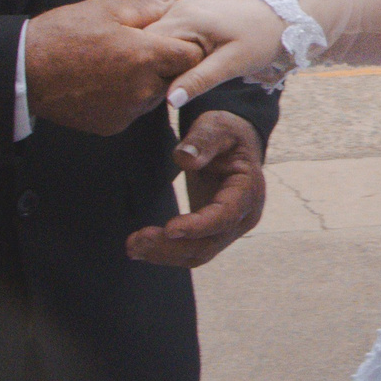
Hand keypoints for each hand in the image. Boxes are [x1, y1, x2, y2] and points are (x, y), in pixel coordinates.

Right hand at [26, 0, 203, 135]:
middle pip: (174, 78)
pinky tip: (103, 83)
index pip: (192, 57)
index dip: (185, 46)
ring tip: (117, 65)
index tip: (170, 39)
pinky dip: (126, 99)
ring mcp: (127, 111)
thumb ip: (145, 8)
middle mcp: (142, 89)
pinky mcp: (112, 125)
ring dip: (145, 82)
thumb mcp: (104, 10)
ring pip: (153, 96)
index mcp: (146, 57)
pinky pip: (132, 110)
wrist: (24, 71)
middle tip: (138, 50)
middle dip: (164, 65)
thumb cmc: (62, 35)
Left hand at [127, 109, 266, 267]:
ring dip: (165, 254)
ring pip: (199, 254)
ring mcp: (229, 228)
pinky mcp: (213, 233)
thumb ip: (203, 141)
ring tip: (132, 247)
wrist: (234, 144)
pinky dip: (167, 252)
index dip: (198, 226)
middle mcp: (243, 216)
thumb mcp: (216, 126)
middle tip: (135, 241)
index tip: (170, 229)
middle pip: (208, 244)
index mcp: (248, 190)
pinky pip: (192, 251)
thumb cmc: (226, 134)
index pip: (225, 215)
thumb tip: (185, 159)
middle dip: (171, 246)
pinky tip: (142, 248)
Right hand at [149, 0, 289, 107]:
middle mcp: (178, 8)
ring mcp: (181, 9)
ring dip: (159, 59)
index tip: (157, 89)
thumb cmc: (262, 39)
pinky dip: (168, 51)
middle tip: (166, 88)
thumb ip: (199, 80)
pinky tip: (179, 66)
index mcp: (185, 18)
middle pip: (147, 41)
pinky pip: (166, 34)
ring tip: (173, 78)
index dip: (148, 69)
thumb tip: (169, 100)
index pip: (147, 45)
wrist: (282, 17)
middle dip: (151, 65)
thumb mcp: (232, 64)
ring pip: (154, 39)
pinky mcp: (187, 14)